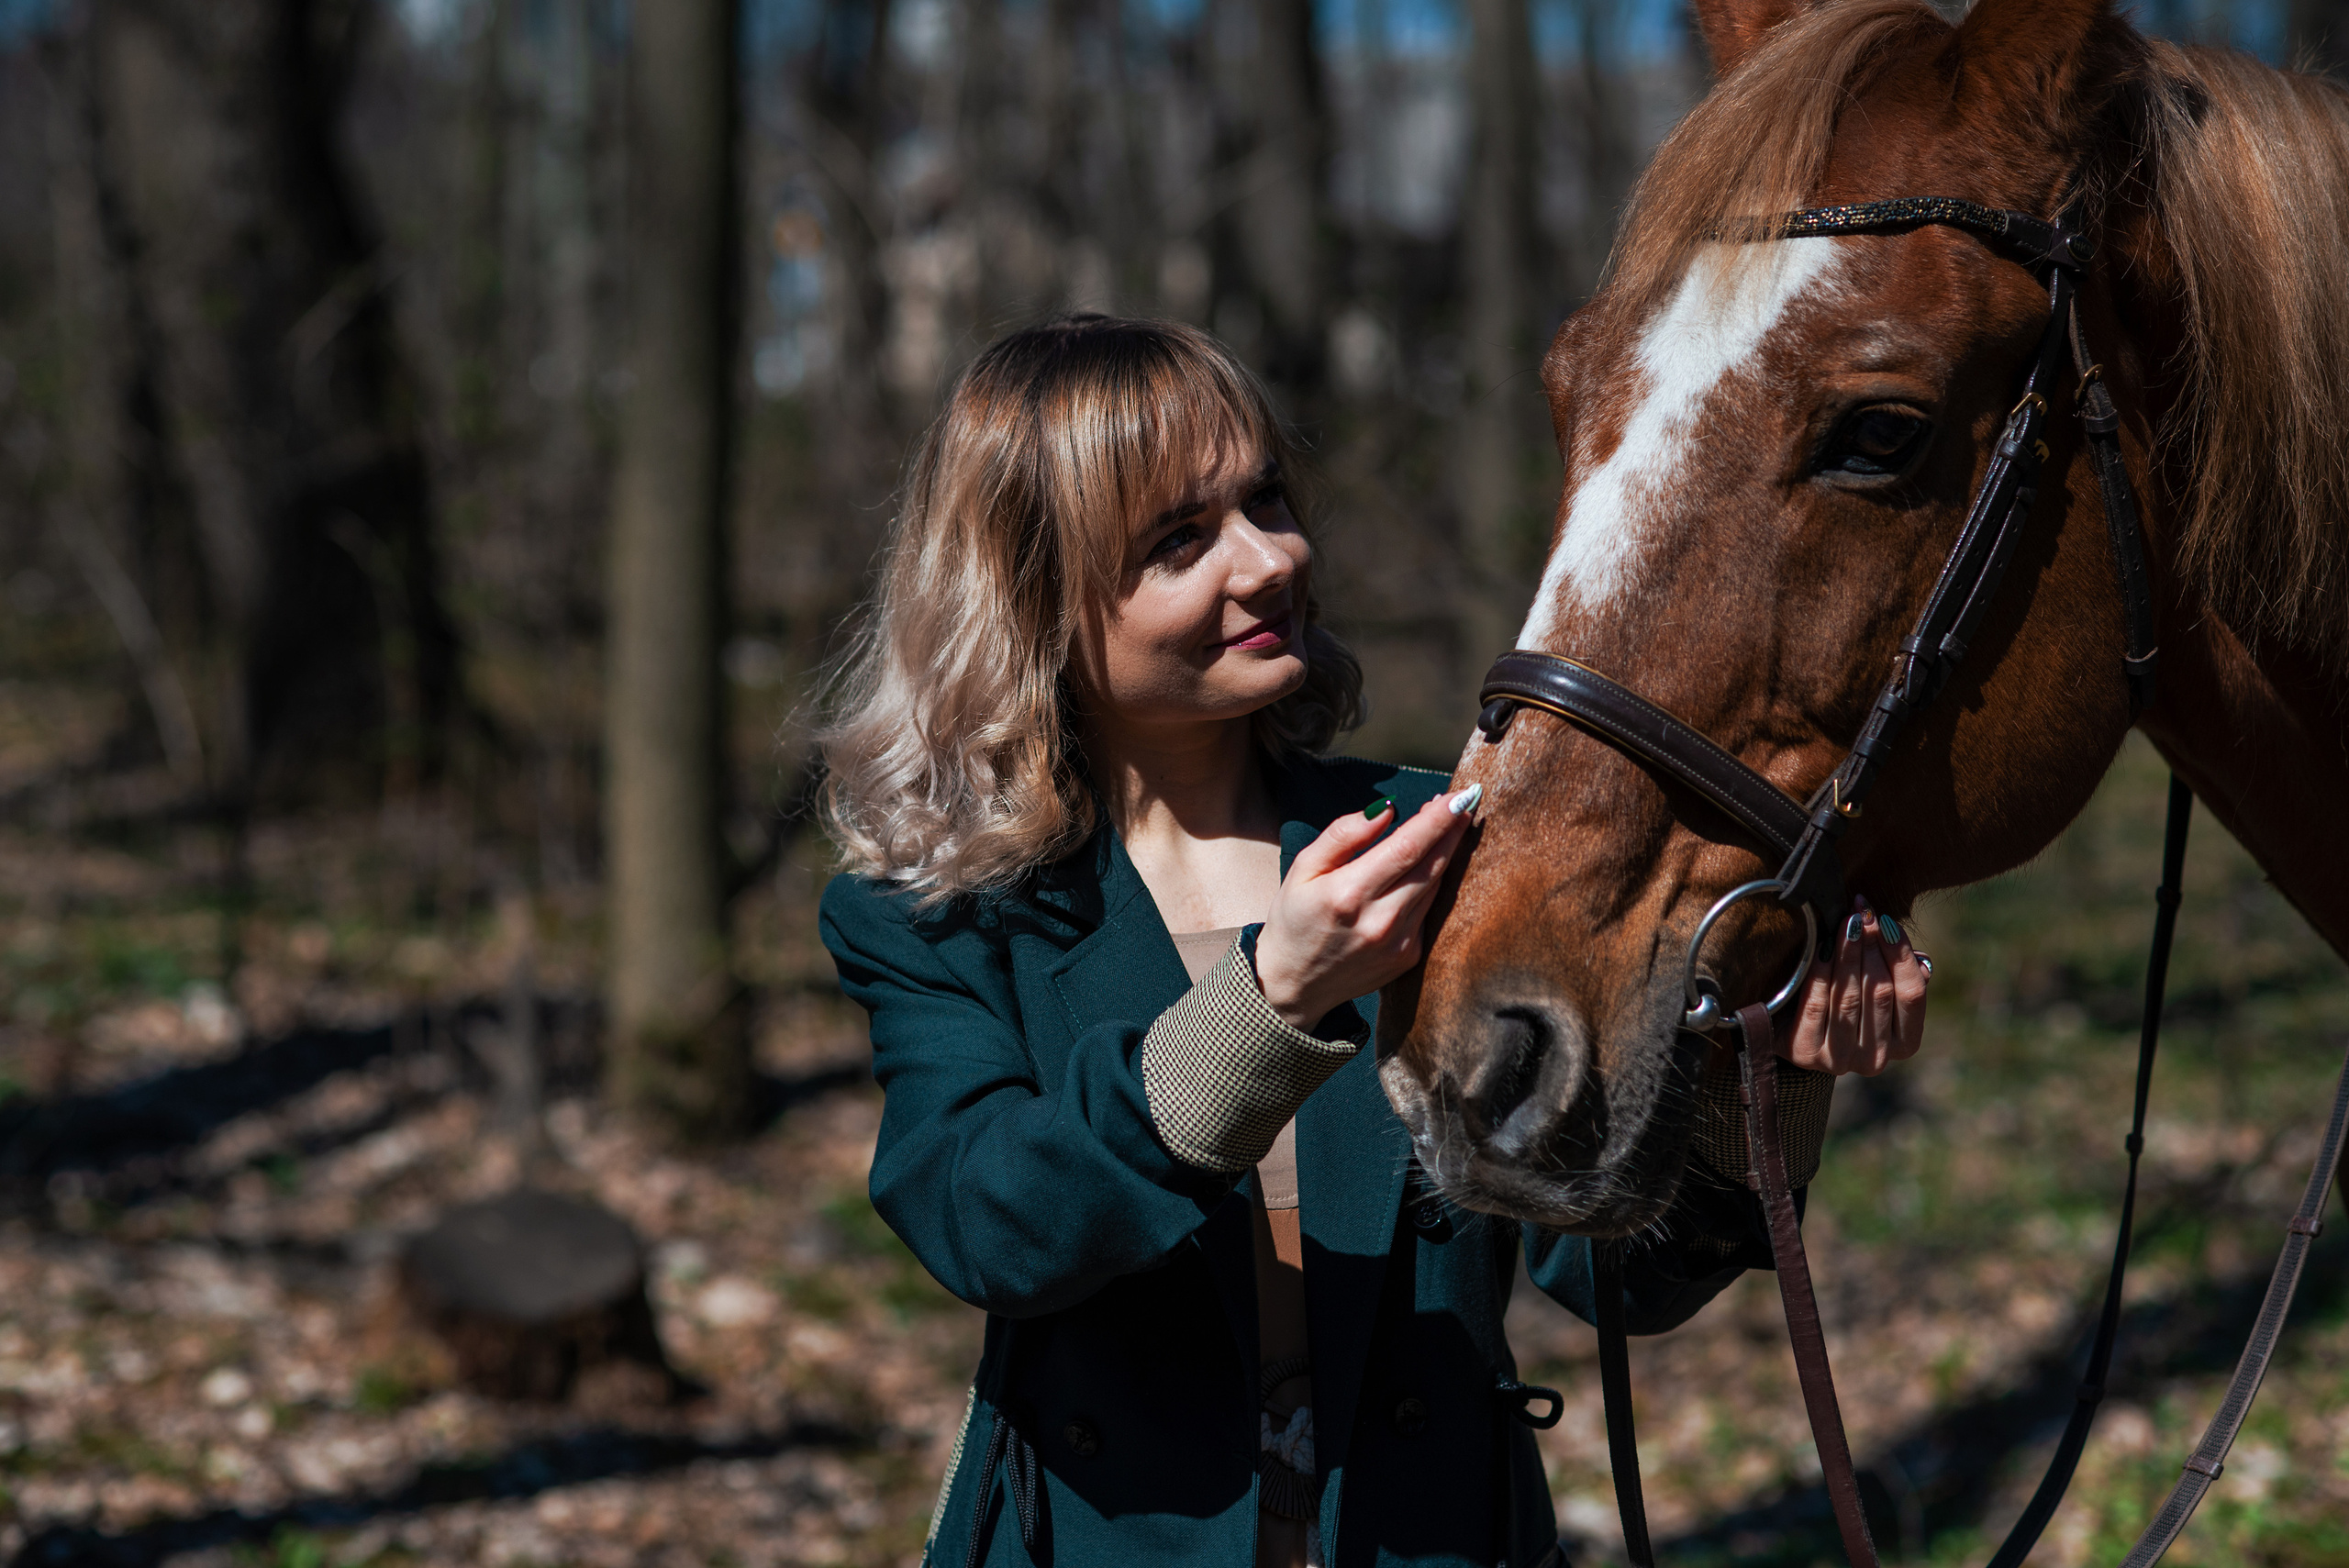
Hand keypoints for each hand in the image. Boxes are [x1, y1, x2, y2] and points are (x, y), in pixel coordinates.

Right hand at [1254, 792, 1472, 1031]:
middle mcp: (1380, 921)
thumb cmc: (1294, 920)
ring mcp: (1399, 943)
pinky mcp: (1408, 957)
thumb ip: (1343, 835)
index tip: (1460, 795)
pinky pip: (1428, 910)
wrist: (1294, 985)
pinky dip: (1430, 883)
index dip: (1438, 819)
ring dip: (1445, 853)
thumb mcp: (1302, 868)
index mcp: (1349, 894)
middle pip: (1432, 865)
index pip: (1407, 847)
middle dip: (1453, 829)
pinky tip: (1424, 867)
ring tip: (1446, 825)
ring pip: (1435, 886)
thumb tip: (1388, 811)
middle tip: (1466, 801)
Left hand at [1776, 896, 1928, 1075]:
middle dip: (1871, 947)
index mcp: (1904, 1044)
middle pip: (1879, 992)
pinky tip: (1820, 947)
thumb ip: (1896, 973)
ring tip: (1845, 922)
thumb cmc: (1844, 998)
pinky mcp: (1806, 1053)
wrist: (1790, 1026)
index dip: (1900, 954)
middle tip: (1861, 914)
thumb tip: (1914, 955)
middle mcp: (1876, 1060)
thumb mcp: (1874, 988)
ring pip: (1848, 997)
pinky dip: (1819, 972)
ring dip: (1847, 954)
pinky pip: (1816, 1004)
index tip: (1885, 919)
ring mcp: (1840, 1060)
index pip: (1912, 994)